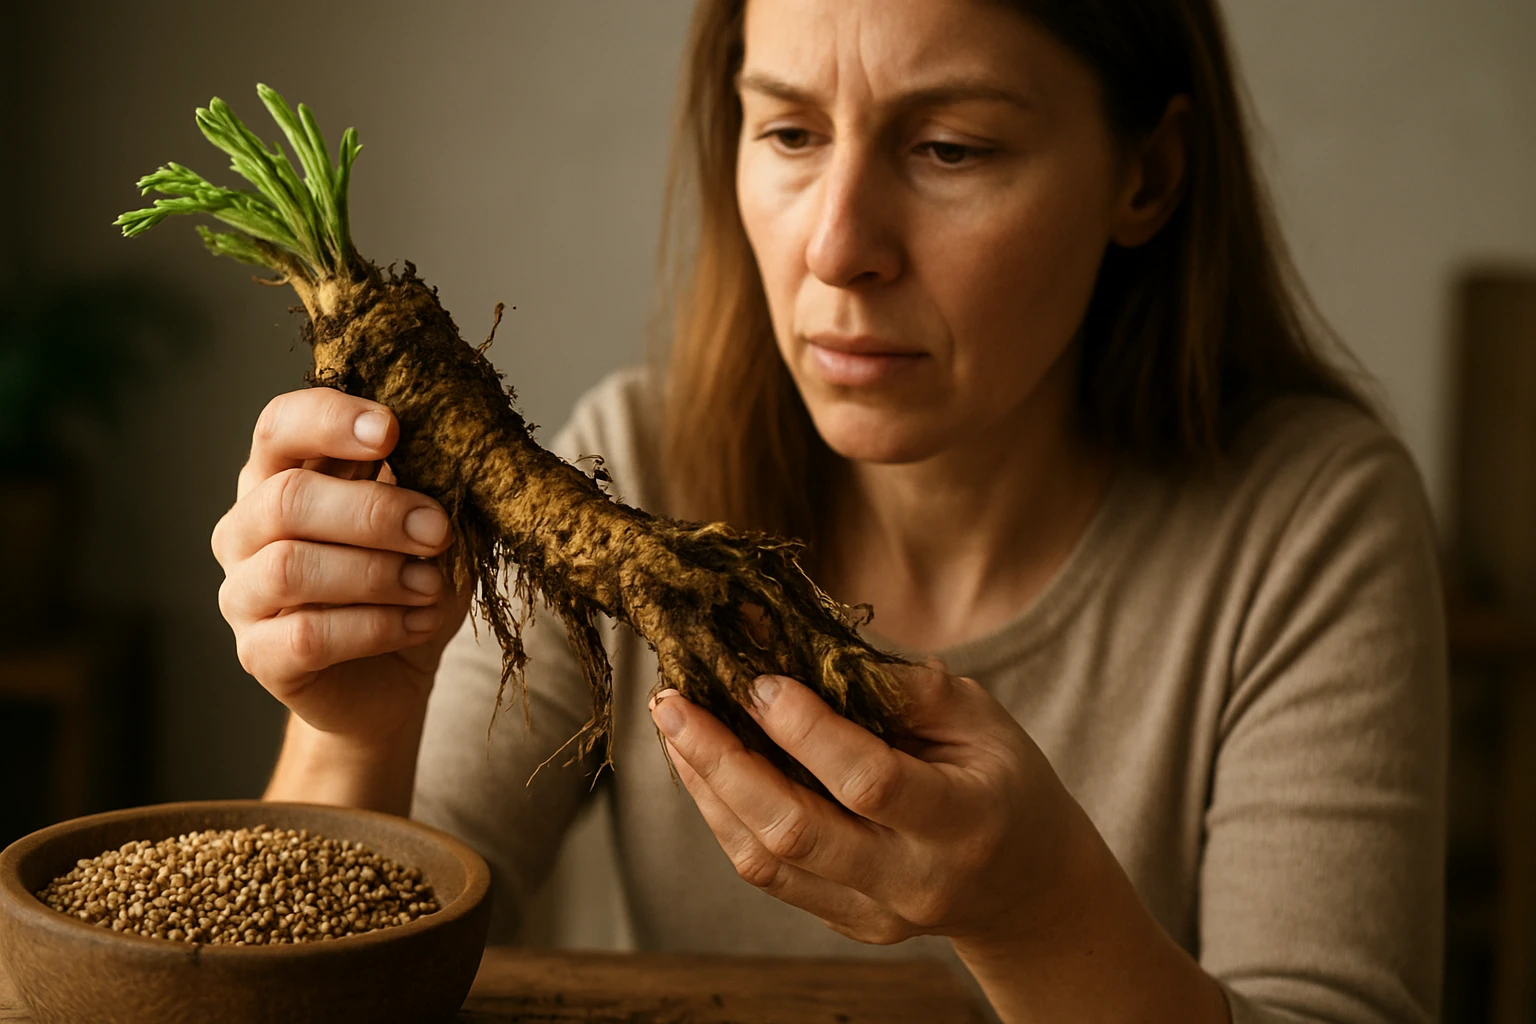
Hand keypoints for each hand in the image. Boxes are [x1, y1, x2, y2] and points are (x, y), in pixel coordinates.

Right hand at [212, 388, 471, 749]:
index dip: (330, 419)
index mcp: (282, 476)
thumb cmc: (409, 583)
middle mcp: (246, 529)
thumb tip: (450, 446)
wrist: (395, 677)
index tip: (392, 430)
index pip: (279, 426)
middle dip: (374, 511)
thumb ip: (427, 483)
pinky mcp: (258, 655)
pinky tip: (421, 622)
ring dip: (377, 573)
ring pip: (291, 567)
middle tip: (437, 531)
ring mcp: (242, 593)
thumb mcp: (430, 524)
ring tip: (432, 584)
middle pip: (287, 498)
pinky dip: (376, 627)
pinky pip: (307, 634)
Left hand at [647, 661, 1079, 948]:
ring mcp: (873, 911)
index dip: (806, 729)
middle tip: (674, 701)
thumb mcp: (979, 717)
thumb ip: (899, 685)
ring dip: (707, 786)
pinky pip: (767, 871)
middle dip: (722, 760)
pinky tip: (703, 763)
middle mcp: (914, 880)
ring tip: (674, 723)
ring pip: (765, 859)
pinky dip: (724, 813)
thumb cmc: (1000, 779)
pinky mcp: (842, 920)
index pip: (869, 780)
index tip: (760, 678)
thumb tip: (794, 638)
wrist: (1026, 886)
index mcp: (963, 821)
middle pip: (795, 831)